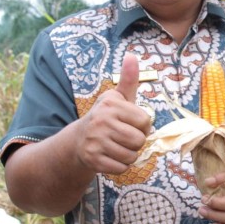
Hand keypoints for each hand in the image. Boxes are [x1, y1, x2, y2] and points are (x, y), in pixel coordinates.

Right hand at [76, 53, 152, 174]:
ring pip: (132, 156)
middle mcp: (101, 121)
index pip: (146, 121)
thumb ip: (128, 80)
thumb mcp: (117, 98)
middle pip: (140, 140)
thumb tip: (131, 55)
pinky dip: (121, 166)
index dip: (142, 126)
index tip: (130, 124)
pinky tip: (111, 157)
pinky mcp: (93, 159)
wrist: (79, 141)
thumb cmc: (106, 118)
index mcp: (110, 105)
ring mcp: (95, 141)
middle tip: (123, 137)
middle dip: (136, 142)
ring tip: (117, 146)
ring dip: (129, 155)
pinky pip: (122, 168)